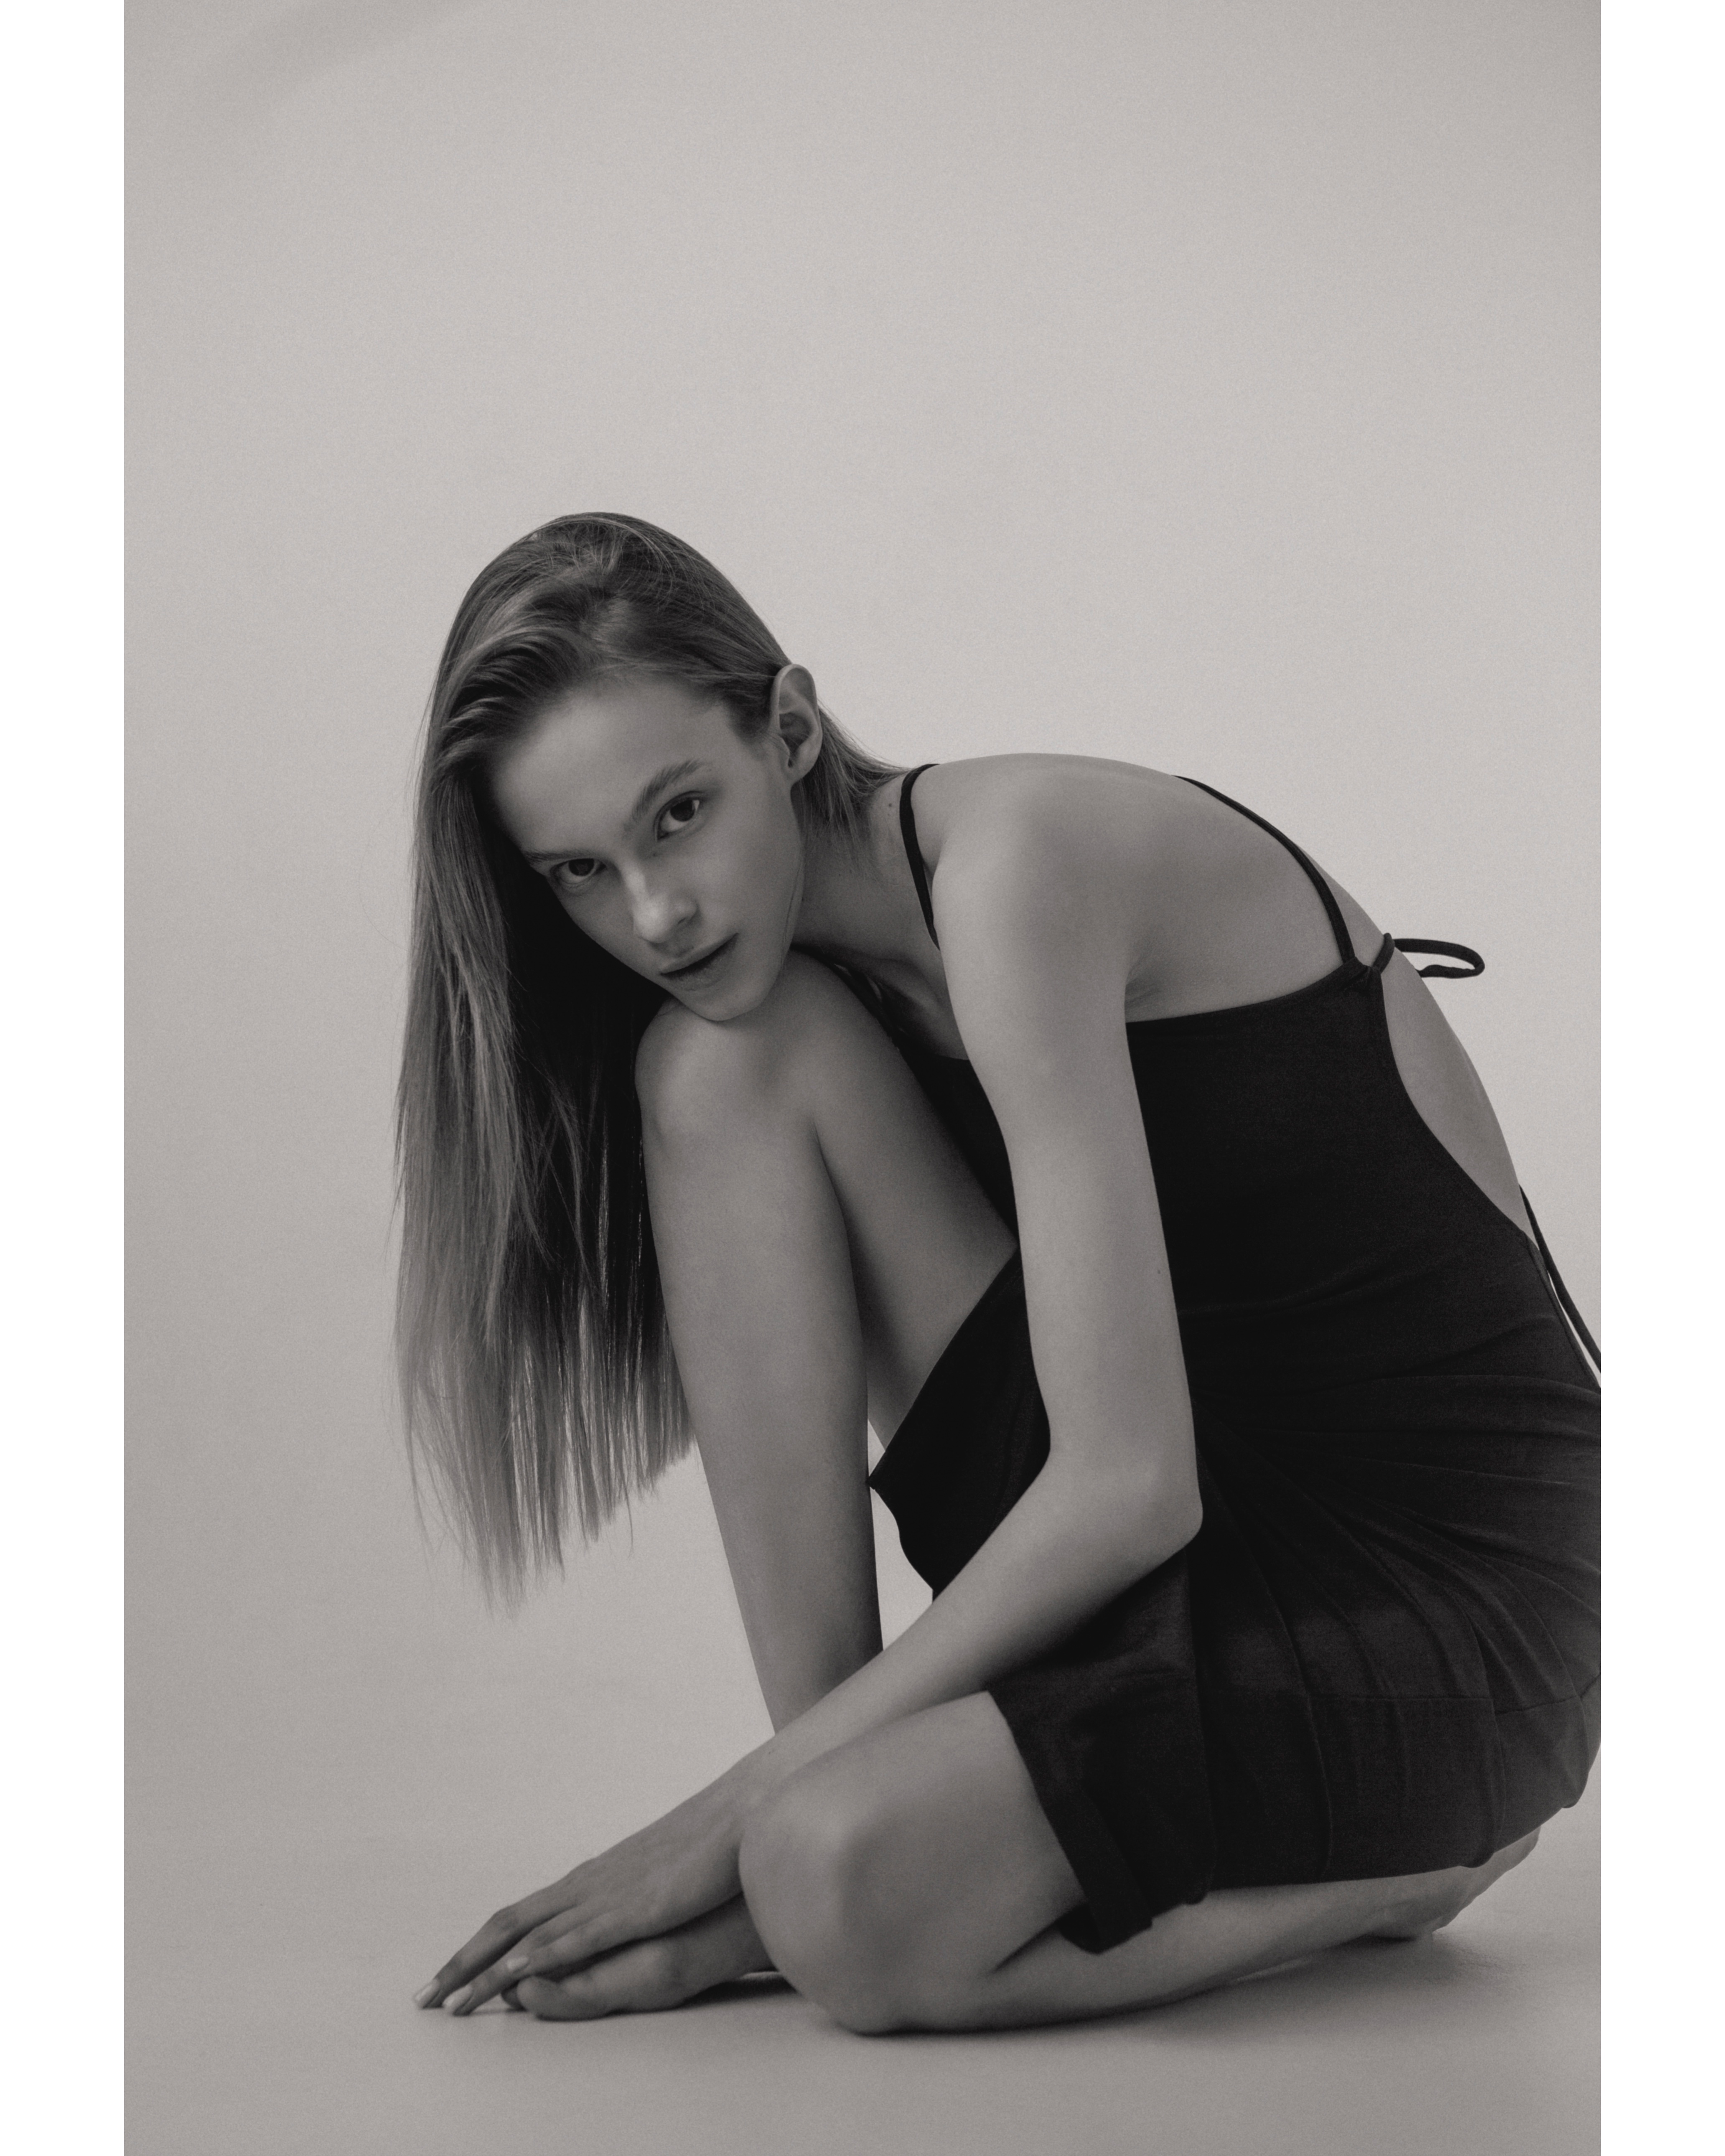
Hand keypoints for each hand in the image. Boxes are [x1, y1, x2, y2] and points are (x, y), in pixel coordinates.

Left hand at [418, 1767, 758, 2015]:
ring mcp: (602, 1895)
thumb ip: (623, 1894)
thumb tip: (608, 1908)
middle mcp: (583, 1884)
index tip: (447, 1973)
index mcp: (588, 1879)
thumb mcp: (652, 1877)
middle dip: (459, 1963)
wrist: (736, 1819)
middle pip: (504, 1925)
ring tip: (447, 2002)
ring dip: (481, 1971)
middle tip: (422, 1999)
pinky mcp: (627, 1908)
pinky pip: (570, 1938)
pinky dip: (533, 1958)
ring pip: (524, 1935)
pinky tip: (508, 1976)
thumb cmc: (700, 1850)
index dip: (477, 1946)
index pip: (518, 1915)